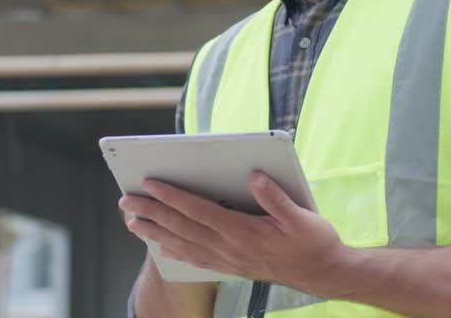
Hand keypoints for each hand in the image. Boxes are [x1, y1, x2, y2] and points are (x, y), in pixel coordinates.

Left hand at [119, 172, 352, 295]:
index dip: (173, 196)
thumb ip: (276, 198)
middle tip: (126, 200)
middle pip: (183, 227)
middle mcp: (230, 248)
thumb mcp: (301, 216)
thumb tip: (254, 176)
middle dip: (152, 212)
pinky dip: (175, 251)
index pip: (199, 211)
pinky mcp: (232, 266)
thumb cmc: (314, 242)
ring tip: (132, 222)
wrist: (324, 274)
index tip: (151, 183)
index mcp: (243, 232)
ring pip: (183, 244)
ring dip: (155, 232)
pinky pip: (196, 258)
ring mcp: (229, 259)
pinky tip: (163, 247)